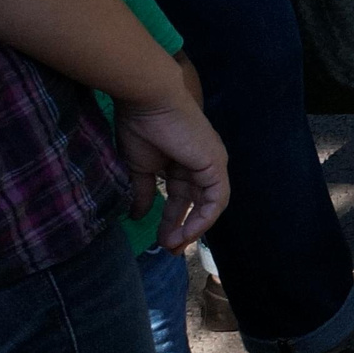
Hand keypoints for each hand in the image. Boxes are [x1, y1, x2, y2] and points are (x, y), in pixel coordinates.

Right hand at [115, 99, 229, 249]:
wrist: (148, 101)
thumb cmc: (141, 127)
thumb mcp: (139, 167)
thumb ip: (142, 191)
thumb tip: (137, 215)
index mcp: (183, 163)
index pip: (182, 199)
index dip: (172, 221)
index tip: (159, 241)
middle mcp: (202, 164)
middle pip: (197, 204)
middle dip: (183, 229)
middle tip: (170, 250)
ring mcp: (212, 163)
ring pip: (209, 205)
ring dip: (193, 228)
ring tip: (175, 245)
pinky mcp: (216, 164)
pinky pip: (217, 199)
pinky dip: (205, 217)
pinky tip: (189, 231)